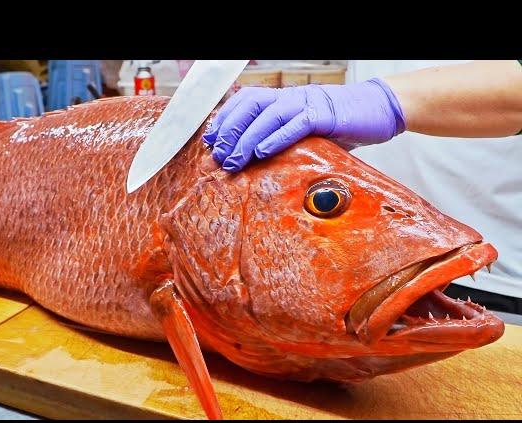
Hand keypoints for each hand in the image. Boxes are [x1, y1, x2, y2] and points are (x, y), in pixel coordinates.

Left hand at [202, 78, 406, 171]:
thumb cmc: (339, 124)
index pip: (245, 101)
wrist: (379, 109)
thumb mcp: (305, 129)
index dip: (224, 119)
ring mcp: (308, 103)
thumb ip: (283, 137)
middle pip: (250, 105)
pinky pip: (297, 124)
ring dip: (247, 138)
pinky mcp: (326, 116)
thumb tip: (254, 160)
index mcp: (283, 98)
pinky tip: (263, 152)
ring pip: (269, 114)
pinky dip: (277, 137)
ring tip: (234, 160)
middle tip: (219, 156)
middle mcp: (291, 96)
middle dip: (230, 131)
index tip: (209, 140)